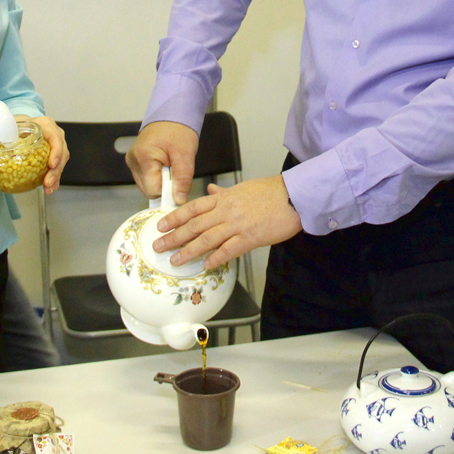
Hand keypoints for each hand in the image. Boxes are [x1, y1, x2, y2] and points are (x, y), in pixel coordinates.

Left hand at [0, 115, 66, 193]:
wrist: (21, 124)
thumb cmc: (16, 125)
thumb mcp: (5, 129)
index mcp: (45, 125)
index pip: (56, 137)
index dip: (56, 151)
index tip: (51, 164)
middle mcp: (54, 134)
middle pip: (62, 152)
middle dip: (56, 169)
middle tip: (47, 182)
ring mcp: (56, 145)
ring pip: (61, 161)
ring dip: (56, 176)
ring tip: (48, 188)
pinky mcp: (54, 155)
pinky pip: (57, 166)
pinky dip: (55, 178)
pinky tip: (50, 188)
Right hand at [125, 120, 198, 201]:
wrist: (172, 112)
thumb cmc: (179, 130)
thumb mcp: (185, 155)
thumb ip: (182, 180)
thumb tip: (178, 201)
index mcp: (142, 158)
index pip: (153, 190)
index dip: (168, 190)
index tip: (179, 182)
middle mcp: (132, 161)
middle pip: (148, 189)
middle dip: (164, 185)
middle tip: (175, 169)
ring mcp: (132, 161)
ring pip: (147, 185)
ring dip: (161, 180)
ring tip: (170, 164)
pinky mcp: (135, 161)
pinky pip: (146, 177)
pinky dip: (157, 175)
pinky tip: (164, 164)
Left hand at [152, 175, 301, 268]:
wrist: (294, 196)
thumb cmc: (270, 192)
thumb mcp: (242, 188)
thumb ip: (222, 192)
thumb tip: (208, 190)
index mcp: (224, 199)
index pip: (193, 208)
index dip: (175, 218)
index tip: (161, 226)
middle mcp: (227, 211)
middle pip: (195, 225)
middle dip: (174, 237)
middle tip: (159, 246)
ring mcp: (238, 224)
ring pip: (207, 238)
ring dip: (189, 250)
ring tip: (176, 260)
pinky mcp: (251, 237)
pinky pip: (229, 249)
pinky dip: (216, 258)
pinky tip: (206, 265)